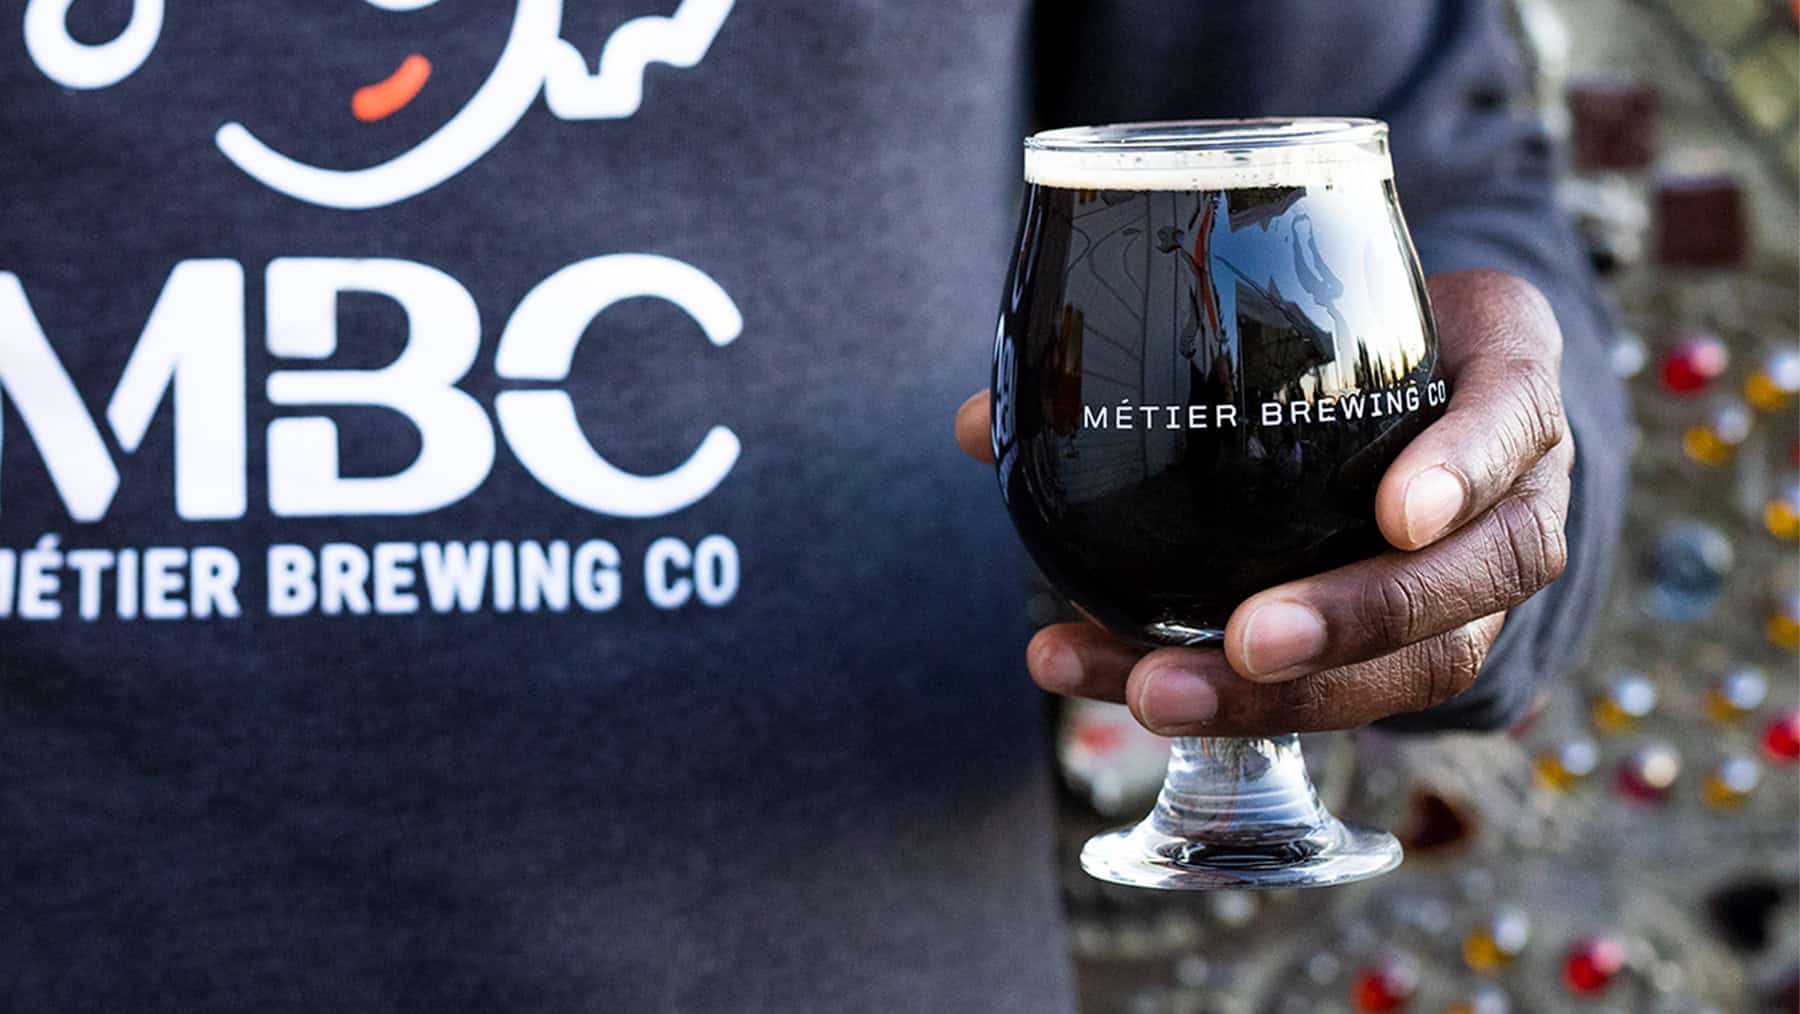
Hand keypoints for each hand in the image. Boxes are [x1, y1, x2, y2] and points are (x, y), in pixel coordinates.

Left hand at [955, 270, 1573, 735]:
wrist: (1431, 387)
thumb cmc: (1354, 339)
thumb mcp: (1300, 306)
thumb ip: (1163, 349)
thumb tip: (980, 426)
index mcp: (1505, 373)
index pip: (1515, 411)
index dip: (1466, 468)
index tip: (1395, 513)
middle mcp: (1517, 486)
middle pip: (1472, 579)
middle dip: (1356, 623)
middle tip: (1245, 642)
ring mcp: (1481, 574)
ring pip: (1421, 662)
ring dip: (1285, 697)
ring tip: (1152, 696)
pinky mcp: (1427, 637)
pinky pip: (1357, 690)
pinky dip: (1246, 704)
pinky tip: (1129, 692)